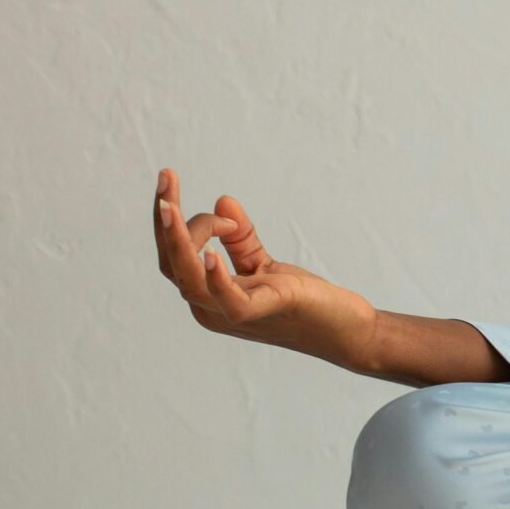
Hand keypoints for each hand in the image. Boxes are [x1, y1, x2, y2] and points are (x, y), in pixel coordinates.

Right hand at [151, 167, 379, 367]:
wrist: (346, 331)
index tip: (205, 198)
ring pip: (189, 280)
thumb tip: (222, 199)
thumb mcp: (264, 264)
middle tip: (165, 177)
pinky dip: (217, 279)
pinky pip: (230, 302)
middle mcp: (209, 309)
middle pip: (172, 264)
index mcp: (207, 296)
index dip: (174, 223)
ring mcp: (232, 315)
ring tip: (169, 207)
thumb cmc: (302, 301)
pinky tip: (211, 254)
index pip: (173, 257)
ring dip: (178, 241)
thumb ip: (240, 237)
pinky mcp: (264, 312)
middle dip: (164, 221)